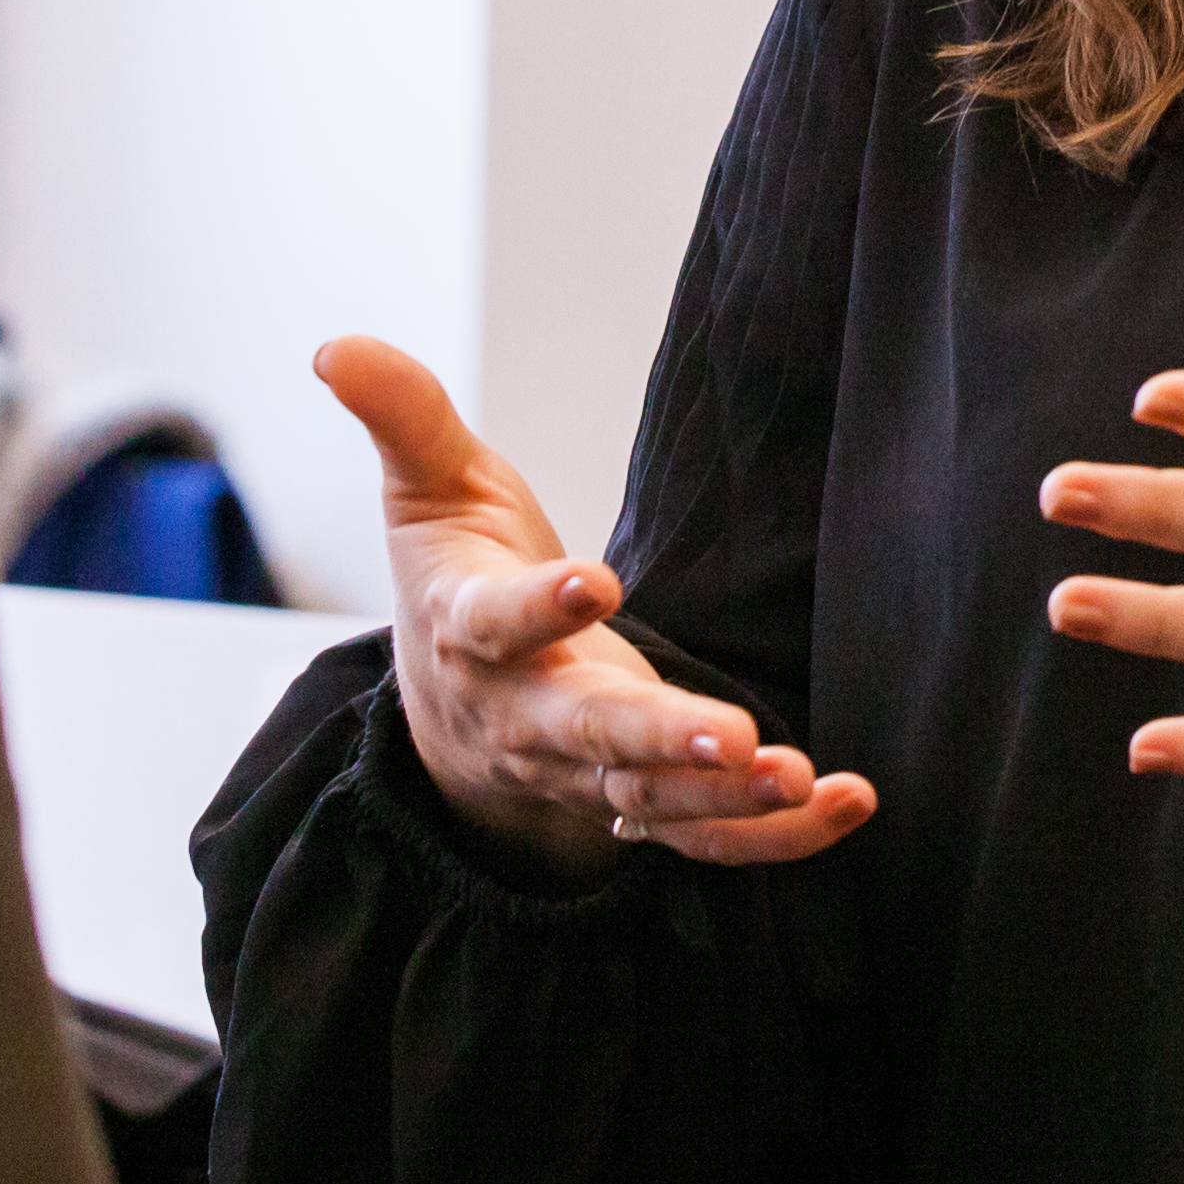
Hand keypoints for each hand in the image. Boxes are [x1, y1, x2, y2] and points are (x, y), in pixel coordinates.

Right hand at [316, 336, 872, 879]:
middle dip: (657, 736)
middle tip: (733, 733)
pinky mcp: (641, 804)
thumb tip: (337, 346)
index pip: (496, 627)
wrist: (451, 720)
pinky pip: (706, 837)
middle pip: (588, 733)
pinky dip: (774, 837)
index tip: (593, 581)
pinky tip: (845, 802)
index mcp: (470, 634)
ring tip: (799, 776)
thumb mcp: (430, 492)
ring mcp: (586, 772)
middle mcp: (526, 718)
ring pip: (652, 798)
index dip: (538, 608)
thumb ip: (405, 417)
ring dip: (727, 794)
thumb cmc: (457, 579)